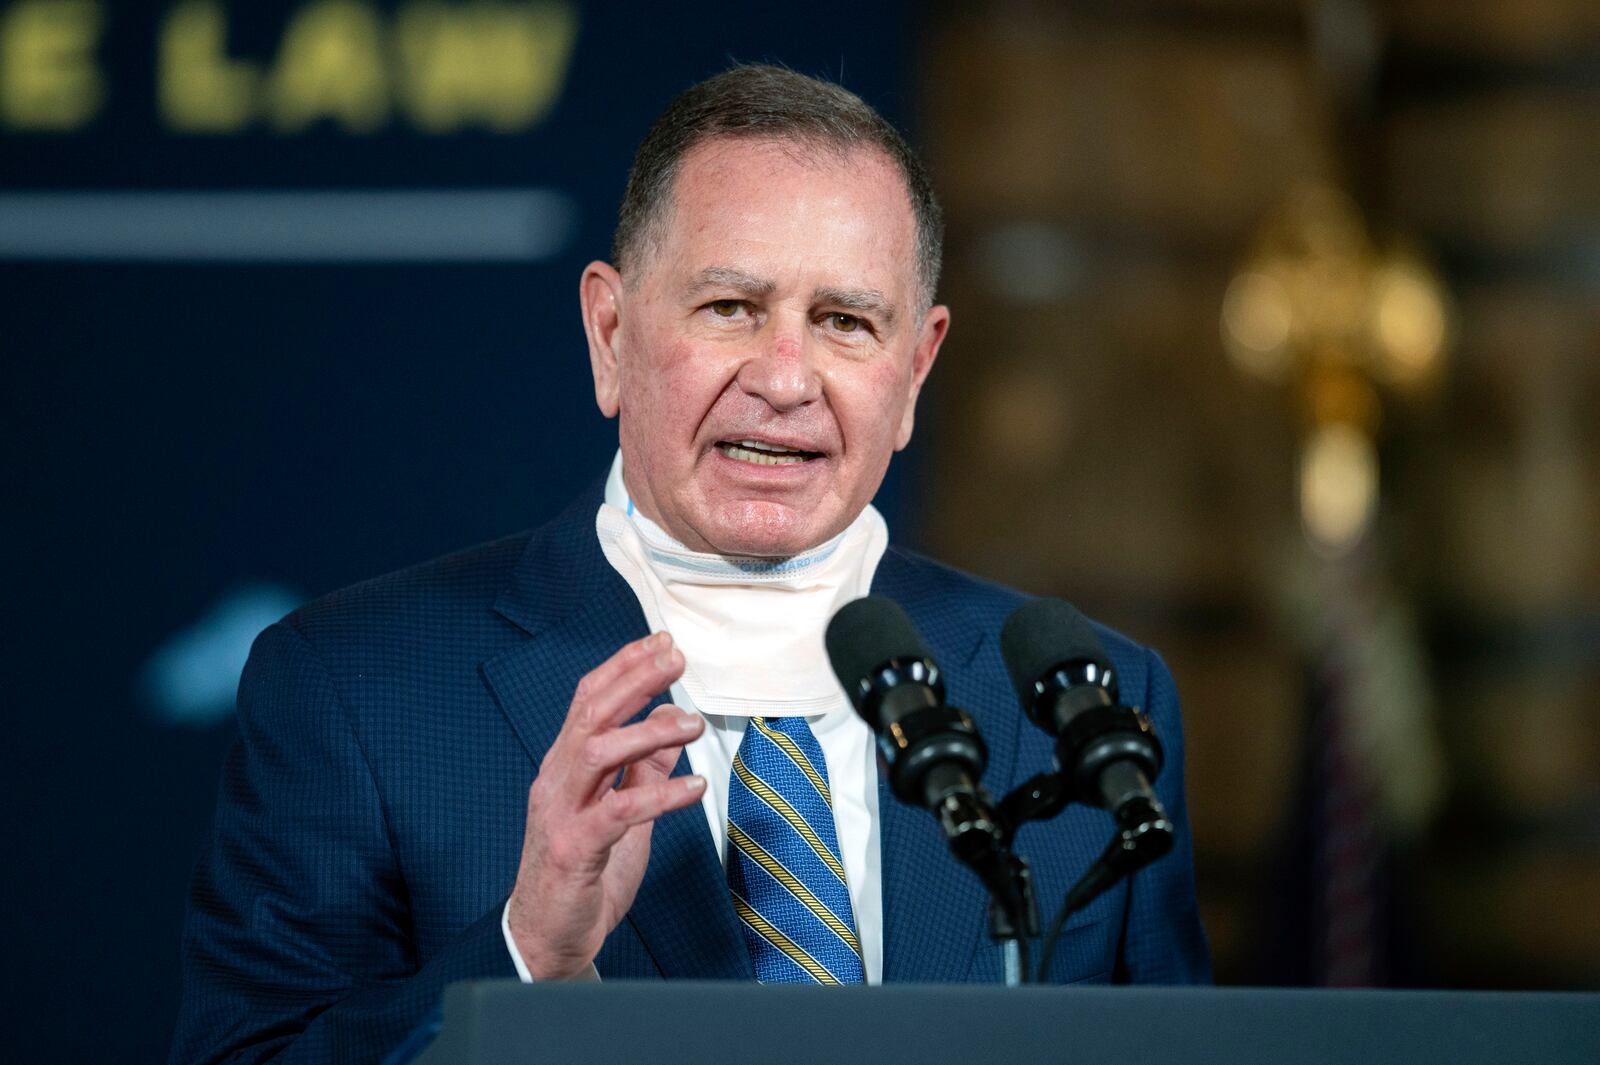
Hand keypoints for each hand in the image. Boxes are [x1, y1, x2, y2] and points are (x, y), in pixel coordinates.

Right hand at [506, 631, 705, 978]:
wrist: (547, 939)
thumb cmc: (581, 877)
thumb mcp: (620, 814)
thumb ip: (641, 770)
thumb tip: (667, 724)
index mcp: (564, 767)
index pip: (588, 701)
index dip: (624, 666)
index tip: (661, 642)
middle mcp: (556, 781)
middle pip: (591, 713)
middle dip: (634, 679)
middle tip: (675, 658)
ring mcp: (561, 813)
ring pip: (598, 751)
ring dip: (648, 731)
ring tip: (691, 724)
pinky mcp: (575, 849)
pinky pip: (619, 811)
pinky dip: (660, 794)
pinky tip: (695, 787)